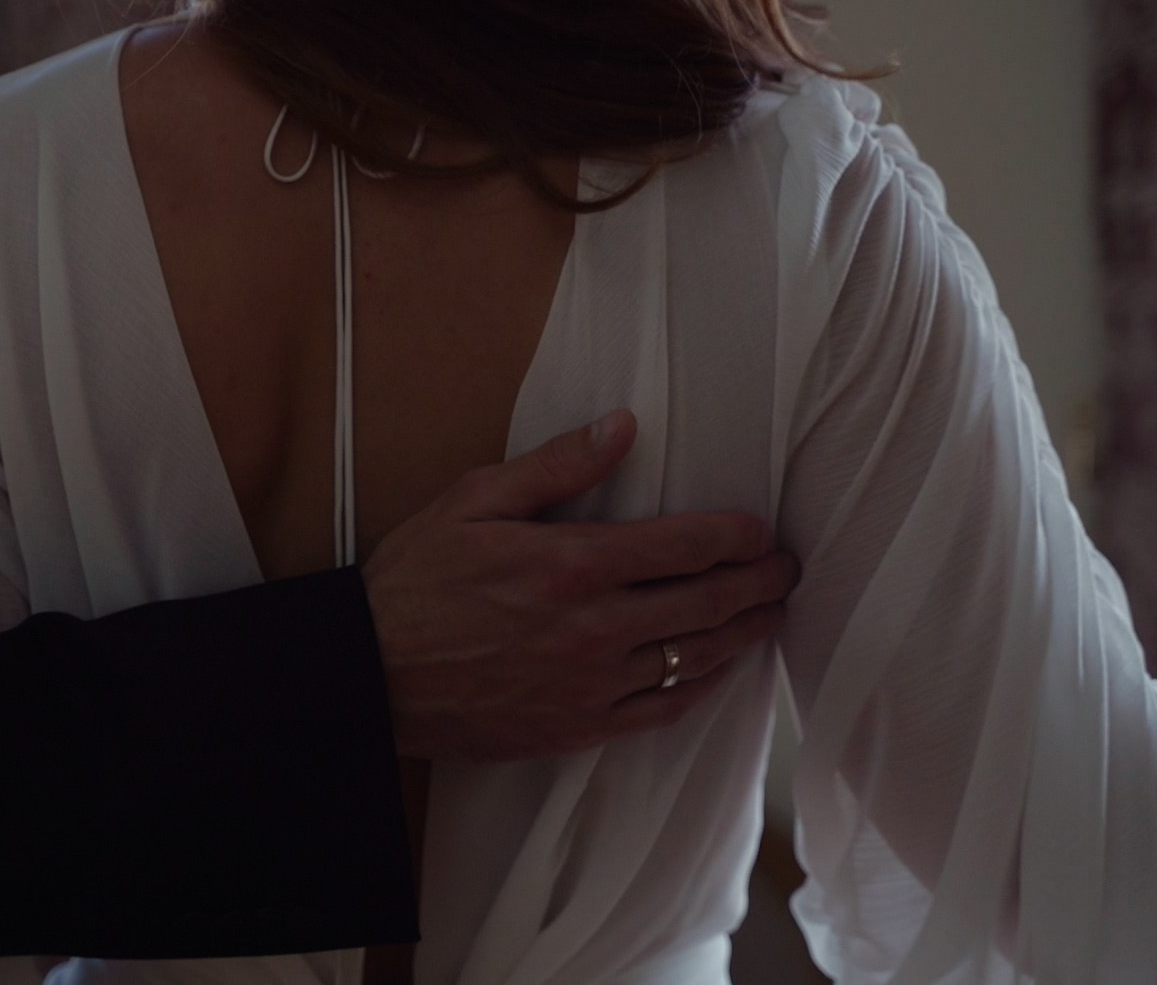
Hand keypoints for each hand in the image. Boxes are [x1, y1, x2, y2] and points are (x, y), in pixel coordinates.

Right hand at [362, 409, 799, 760]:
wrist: (369, 672)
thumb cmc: (415, 580)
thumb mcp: (475, 500)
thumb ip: (555, 466)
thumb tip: (621, 427)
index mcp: (573, 563)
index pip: (686, 545)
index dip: (737, 535)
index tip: (763, 529)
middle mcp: (594, 627)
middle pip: (706, 603)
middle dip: (759, 582)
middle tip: (788, 570)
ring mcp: (590, 685)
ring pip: (693, 658)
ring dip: (742, 634)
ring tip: (769, 616)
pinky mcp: (577, 729)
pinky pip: (660, 711)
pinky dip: (698, 688)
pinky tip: (714, 672)